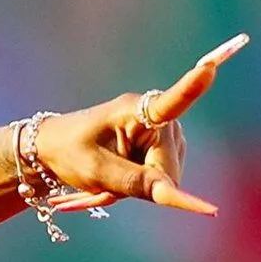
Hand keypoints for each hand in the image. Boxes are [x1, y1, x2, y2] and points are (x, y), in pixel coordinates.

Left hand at [32, 33, 248, 216]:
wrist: (52, 151)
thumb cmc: (68, 152)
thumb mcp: (93, 169)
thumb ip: (132, 181)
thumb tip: (171, 194)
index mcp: (136, 110)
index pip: (171, 102)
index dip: (192, 86)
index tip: (208, 67)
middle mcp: (159, 119)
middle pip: (168, 169)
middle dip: (139, 186)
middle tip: (102, 187)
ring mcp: (165, 136)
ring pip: (164, 179)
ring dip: (134, 188)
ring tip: (105, 180)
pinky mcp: (165, 151)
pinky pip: (159, 182)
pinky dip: (135, 188)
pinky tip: (112, 183)